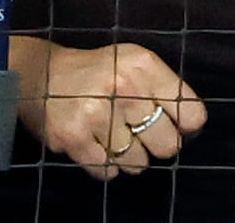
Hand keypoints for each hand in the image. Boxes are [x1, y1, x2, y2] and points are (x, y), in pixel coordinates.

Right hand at [18, 40, 208, 179]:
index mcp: (144, 66)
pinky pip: (106, 169)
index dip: (185, 126)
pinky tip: (99, 147)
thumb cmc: (99, 72)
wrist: (43, 74)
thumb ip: (166, 89)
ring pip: (137, 161)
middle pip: (167, 143)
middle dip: (158, 145)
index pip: (190, 113)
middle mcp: (123, 86)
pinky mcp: (72, 136)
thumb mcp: (136, 64)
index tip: (176, 127)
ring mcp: (96, 113)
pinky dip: (106, 166)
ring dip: (130, 158)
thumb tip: (191, 126)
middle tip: (144, 137)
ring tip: (117, 140)